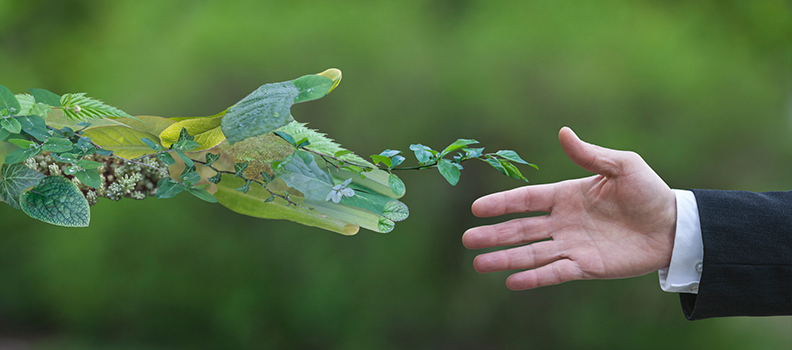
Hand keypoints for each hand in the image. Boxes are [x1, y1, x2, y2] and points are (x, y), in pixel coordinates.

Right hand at [463, 127, 676, 289]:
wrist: (674, 226)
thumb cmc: (649, 192)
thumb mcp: (622, 165)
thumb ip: (590, 155)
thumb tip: (563, 132)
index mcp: (567, 195)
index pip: (527, 200)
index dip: (502, 203)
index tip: (477, 208)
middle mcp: (563, 222)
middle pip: (521, 229)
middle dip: (494, 234)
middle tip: (467, 239)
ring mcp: (572, 245)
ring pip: (531, 253)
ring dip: (505, 259)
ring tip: (479, 264)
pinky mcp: (586, 267)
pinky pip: (555, 272)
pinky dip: (534, 277)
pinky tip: (512, 282)